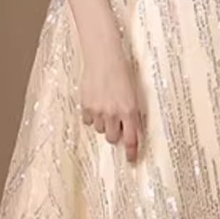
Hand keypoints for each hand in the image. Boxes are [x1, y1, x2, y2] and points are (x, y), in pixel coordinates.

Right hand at [80, 42, 143, 163]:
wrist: (104, 57)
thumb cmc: (122, 72)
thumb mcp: (133, 93)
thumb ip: (131, 111)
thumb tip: (129, 127)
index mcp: (130, 110)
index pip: (131, 139)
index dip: (131, 152)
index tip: (131, 161)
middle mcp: (114, 113)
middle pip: (112, 137)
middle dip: (114, 133)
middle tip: (115, 124)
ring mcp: (98, 111)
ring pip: (99, 129)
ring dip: (103, 123)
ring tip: (105, 107)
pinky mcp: (86, 105)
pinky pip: (87, 120)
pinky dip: (91, 116)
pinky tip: (95, 103)